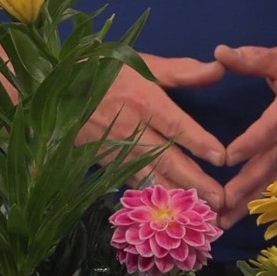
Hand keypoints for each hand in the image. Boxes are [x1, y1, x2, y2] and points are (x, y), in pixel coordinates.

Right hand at [78, 53, 226, 209]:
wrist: (52, 89)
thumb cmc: (101, 71)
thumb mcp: (141, 64)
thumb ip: (181, 71)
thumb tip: (220, 69)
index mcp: (143, 101)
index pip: (177, 125)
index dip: (200, 142)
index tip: (223, 158)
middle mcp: (131, 129)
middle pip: (167, 158)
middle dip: (195, 181)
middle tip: (221, 200)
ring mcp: (115, 148)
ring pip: (150, 175)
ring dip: (175, 195)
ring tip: (199, 212)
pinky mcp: (103, 161)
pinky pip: (130, 180)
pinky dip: (149, 196)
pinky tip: (165, 209)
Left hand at [215, 44, 276, 228]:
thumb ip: (254, 58)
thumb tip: (219, 53)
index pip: (274, 125)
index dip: (252, 142)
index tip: (227, 158)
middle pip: (275, 160)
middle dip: (246, 186)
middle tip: (219, 209)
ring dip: (254, 199)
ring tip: (227, 219)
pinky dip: (270, 197)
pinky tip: (249, 213)